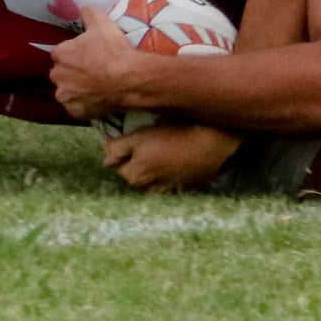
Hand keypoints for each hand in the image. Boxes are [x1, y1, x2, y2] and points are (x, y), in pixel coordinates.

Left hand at [49, 4, 137, 120]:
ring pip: (67, 92)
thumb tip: (83, 8)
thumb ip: (89, 12)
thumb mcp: (102, 23)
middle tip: (93, 70)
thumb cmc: (113, 50)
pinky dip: (85, 104)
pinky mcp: (76, 112)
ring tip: (96, 86)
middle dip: (72, 72)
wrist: (129, 79)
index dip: (75, 53)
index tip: (89, 55)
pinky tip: (98, 98)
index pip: (61, 52)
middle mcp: (57, 76)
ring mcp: (66, 96)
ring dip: (76, 89)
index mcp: (60, 54)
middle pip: (62, 73)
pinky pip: (77, 108)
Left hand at [102, 124, 243, 192]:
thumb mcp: (142, 134)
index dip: (119, 146)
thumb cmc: (177, 134)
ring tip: (161, 146)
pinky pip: (169, 180)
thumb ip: (119, 146)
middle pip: (133, 171)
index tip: (128, 132)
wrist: (216, 141)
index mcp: (135, 175)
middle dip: (134, 157)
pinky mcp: (186, 186)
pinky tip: (175, 157)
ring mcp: (169, 188)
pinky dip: (168, 171)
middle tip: (145, 137)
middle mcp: (149, 187)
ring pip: (151, 176)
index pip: (115, 163)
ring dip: (151, 165)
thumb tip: (104, 152)